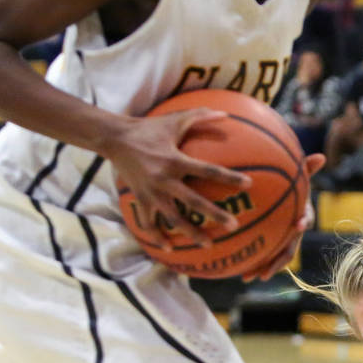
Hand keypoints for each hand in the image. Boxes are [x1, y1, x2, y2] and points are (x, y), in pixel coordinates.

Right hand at [107, 108, 250, 247]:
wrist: (114, 138)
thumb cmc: (149, 128)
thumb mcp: (175, 119)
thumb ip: (201, 116)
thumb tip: (226, 114)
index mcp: (176, 160)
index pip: (208, 170)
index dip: (229, 177)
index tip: (248, 184)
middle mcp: (165, 179)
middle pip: (194, 202)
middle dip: (215, 215)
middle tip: (234, 225)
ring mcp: (151, 192)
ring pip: (173, 219)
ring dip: (191, 233)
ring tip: (208, 245)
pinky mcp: (140, 199)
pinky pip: (149, 224)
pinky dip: (157, 237)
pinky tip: (169, 249)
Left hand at [242, 153, 323, 281]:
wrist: (287, 194)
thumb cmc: (293, 184)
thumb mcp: (299, 175)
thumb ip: (307, 168)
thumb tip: (322, 156)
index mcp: (302, 215)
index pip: (305, 219)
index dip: (303, 222)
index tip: (299, 224)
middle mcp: (294, 232)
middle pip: (289, 249)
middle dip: (278, 261)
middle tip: (267, 271)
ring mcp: (283, 240)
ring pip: (275, 258)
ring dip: (263, 268)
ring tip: (250, 277)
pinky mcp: (272, 244)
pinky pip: (264, 257)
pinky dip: (253, 265)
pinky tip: (240, 274)